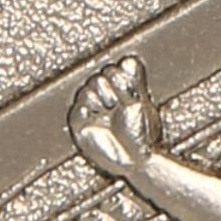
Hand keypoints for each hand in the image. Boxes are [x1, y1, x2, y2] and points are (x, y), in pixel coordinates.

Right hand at [70, 54, 160, 176]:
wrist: (136, 159)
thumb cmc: (142, 136)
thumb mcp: (141, 103)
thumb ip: (134, 82)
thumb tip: (129, 61)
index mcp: (121, 92)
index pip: (115, 70)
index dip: (122, 76)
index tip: (130, 88)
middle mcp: (106, 99)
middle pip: (100, 75)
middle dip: (113, 87)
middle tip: (122, 103)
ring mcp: (93, 110)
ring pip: (88, 88)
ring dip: (103, 97)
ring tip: (113, 110)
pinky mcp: (81, 123)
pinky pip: (78, 107)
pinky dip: (89, 108)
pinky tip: (99, 115)